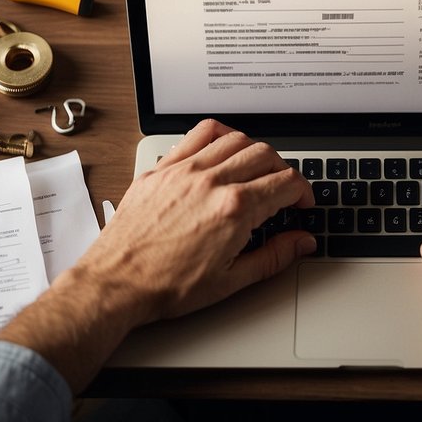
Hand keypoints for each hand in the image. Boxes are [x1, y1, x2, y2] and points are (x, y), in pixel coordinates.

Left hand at [0, 119, 313, 390]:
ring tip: (257, 170)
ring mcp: (185, 170)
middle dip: (283, 171)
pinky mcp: (162, 168)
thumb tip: (302, 242)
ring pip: (236, 139)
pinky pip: (199, 134)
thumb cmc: (168, 286)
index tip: (301, 203)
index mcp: (234, 209)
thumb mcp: (231, 280)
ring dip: (255, 151)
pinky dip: (220, 135)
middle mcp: (212, 181)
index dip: (303, 192)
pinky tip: (223, 148)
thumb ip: (274, 256)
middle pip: (266, 155)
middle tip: (283, 190)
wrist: (117, 283)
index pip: (286, 183)